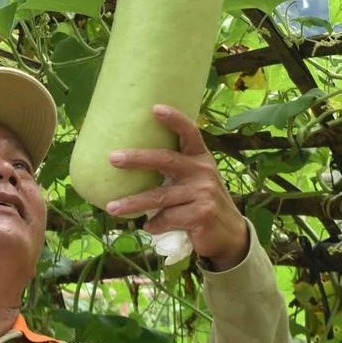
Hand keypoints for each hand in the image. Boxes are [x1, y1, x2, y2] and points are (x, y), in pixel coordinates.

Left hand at [102, 105, 249, 270]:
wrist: (230, 234)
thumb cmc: (202, 202)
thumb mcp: (196, 180)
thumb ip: (175, 170)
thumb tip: (130, 161)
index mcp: (201, 158)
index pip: (189, 133)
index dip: (174, 119)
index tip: (155, 108)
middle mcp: (203, 171)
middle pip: (165, 160)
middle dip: (137, 158)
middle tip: (113, 158)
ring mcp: (203, 193)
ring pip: (159, 196)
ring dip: (133, 203)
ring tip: (112, 208)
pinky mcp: (201, 215)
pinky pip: (167, 218)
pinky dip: (154, 224)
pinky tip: (149, 228)